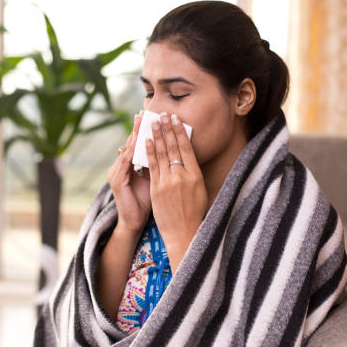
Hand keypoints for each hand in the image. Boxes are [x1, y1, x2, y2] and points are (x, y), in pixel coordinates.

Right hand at [107, 112, 150, 234]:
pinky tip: (137, 142)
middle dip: (138, 128)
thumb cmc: (146, 202)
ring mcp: (116, 173)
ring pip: (127, 150)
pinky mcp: (116, 181)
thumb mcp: (154, 180)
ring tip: (141, 122)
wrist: (134, 223)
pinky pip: (125, 162)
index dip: (145, 131)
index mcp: (130, 166)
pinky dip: (132, 151)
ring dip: (135, 136)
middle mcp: (121, 166)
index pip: (138, 144)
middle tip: (145, 112)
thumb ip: (158, 166)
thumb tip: (171, 152)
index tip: (153, 117)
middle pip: (131, 143)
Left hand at [146, 113, 207, 270]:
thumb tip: (187, 155)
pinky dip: (149, 152)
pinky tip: (146, 142)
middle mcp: (182, 176)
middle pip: (174, 148)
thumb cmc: (194, 212)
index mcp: (196, 175)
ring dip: (156, 136)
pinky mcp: (157, 189)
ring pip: (162, 154)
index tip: (176, 120)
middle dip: (167, 129)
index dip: (180, 132)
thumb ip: (193, 172)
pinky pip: (152, 167)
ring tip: (153, 123)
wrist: (184, 232)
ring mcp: (168, 182)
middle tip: (163, 114)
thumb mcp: (200, 190)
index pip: (187, 148)